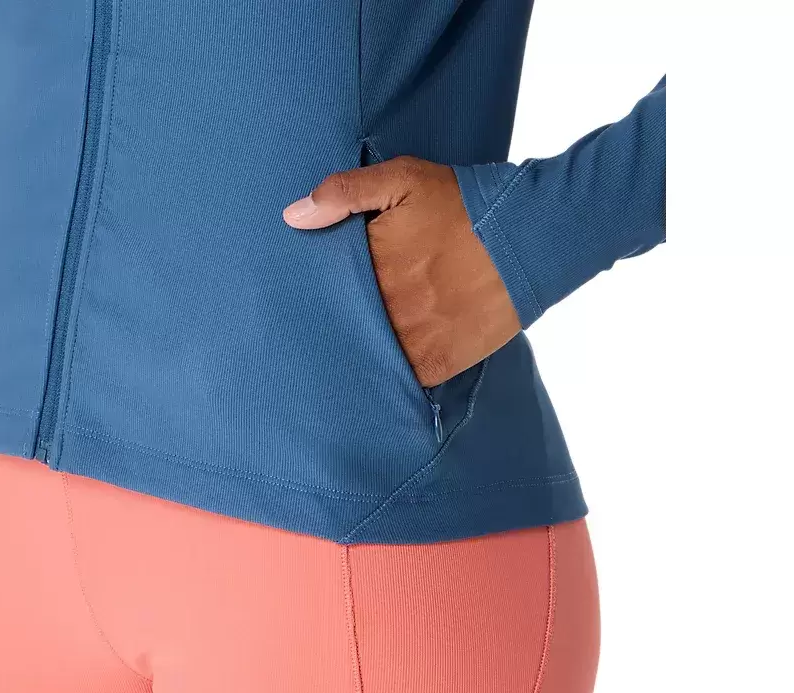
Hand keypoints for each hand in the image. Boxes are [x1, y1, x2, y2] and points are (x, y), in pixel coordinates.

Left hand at [283, 156, 520, 387]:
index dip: (311, 296)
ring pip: (367, 358)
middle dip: (330, 329)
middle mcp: (387, 308)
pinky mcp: (439, 362)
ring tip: (340, 358)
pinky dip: (390, 377)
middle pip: (342, 328)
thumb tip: (292, 217)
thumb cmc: (465, 203)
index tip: (301, 299)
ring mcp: (413, 339)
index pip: (322, 292)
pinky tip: (379, 373)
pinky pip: (402, 380)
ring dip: (357, 355)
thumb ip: (345, 192)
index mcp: (370, 267)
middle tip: (312, 334)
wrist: (532, 234)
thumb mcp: (403, 179)